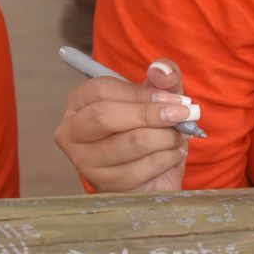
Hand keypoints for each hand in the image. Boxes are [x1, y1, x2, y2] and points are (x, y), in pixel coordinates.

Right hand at [55, 59, 191, 192]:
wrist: (154, 177)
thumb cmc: (150, 131)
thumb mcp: (159, 100)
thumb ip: (163, 79)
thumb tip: (161, 69)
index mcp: (79, 103)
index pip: (101, 90)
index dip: (140, 93)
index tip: (172, 98)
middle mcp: (71, 132)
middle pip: (104, 116)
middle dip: (151, 114)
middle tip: (182, 115)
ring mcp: (84, 162)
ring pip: (128, 142)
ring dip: (165, 138)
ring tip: (180, 136)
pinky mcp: (103, 185)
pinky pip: (140, 168)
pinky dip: (167, 158)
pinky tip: (173, 155)